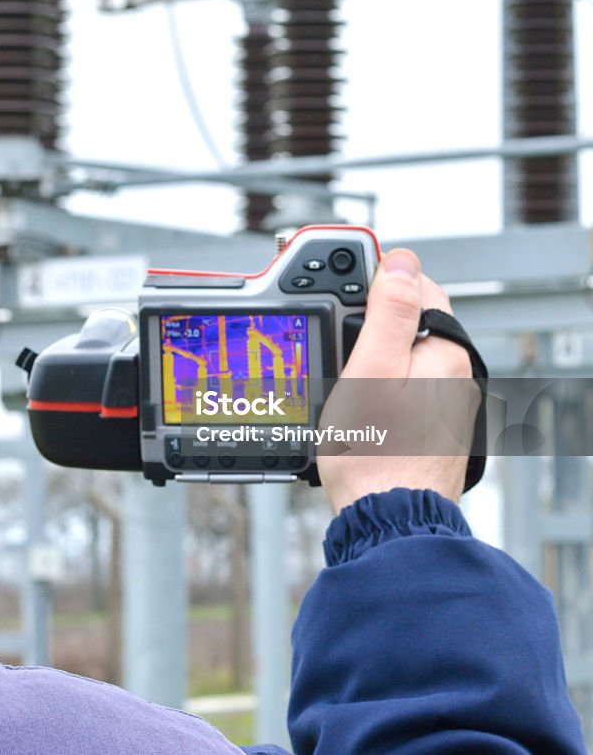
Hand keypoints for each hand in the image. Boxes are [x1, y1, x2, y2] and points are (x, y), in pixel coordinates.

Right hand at [317, 249, 476, 513]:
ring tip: (335, 374)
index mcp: (443, 351)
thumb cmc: (375, 453)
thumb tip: (401, 262)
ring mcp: (441, 403)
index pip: (415, 286)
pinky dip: (374, 386)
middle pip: (406, 321)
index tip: (336, 285)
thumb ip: (388, 312)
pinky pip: (399, 388)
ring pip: (400, 355)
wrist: (386, 519)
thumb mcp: (370, 368)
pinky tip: (352, 405)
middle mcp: (451, 374)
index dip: (372, 279)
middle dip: (367, 319)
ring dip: (367, 354)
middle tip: (329, 337)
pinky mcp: (427, 427)